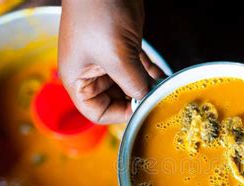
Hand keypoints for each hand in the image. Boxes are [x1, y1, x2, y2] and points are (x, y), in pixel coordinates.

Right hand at [58, 0, 163, 123]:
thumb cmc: (98, 13)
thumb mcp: (117, 56)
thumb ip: (133, 83)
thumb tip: (147, 98)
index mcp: (78, 79)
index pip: (96, 112)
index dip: (118, 115)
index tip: (139, 108)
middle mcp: (91, 73)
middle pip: (114, 100)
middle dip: (135, 100)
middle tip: (155, 99)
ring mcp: (108, 60)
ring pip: (129, 85)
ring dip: (146, 87)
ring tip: (163, 89)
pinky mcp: (123, 48)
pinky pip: (137, 69)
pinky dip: (150, 74)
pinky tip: (164, 77)